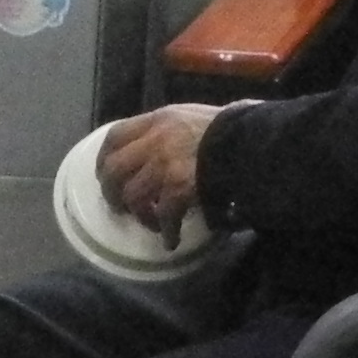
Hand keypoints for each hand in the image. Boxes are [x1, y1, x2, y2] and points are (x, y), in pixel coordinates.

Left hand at [97, 104, 220, 245]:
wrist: (252, 143)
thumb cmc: (230, 128)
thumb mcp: (194, 117)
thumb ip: (172, 130)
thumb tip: (159, 145)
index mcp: (158, 120)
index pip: (115, 136)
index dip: (105, 158)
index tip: (105, 173)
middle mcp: (154, 141)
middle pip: (114, 170)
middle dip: (112, 191)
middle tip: (120, 205)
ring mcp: (164, 166)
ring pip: (133, 196)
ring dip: (140, 214)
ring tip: (151, 223)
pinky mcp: (179, 189)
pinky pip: (164, 216)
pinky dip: (167, 231)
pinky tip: (172, 240)